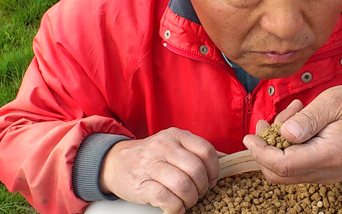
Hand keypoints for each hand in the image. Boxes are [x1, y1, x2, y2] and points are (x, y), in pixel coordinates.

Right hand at [99, 127, 220, 213]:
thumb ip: (197, 151)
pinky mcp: (140, 184)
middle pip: (197, 170)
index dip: (214, 170)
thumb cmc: (151, 156)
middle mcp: (163, 146)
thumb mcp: (174, 146)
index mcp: (175, 135)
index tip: (211, 179)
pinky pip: (166, 198)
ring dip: (191, 199)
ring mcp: (150, 165)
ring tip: (187, 201)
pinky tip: (175, 207)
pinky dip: (176, 207)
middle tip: (199, 193)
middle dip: (203, 187)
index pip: (206, 151)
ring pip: (183, 185)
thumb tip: (226, 159)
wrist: (115, 163)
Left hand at [243, 85, 341, 184]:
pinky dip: (288, 144)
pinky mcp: (322, 169)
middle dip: (264, 148)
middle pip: (278, 174)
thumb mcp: (333, 102)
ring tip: (292, 112)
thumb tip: (284, 134)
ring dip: (277, 143)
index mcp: (328, 156)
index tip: (250, 136)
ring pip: (284, 169)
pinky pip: (295, 164)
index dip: (261, 152)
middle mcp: (326, 171)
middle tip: (265, 122)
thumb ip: (308, 119)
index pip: (283, 166)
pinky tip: (296, 121)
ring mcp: (324, 173)